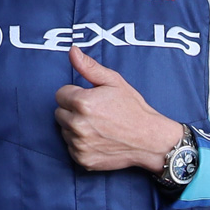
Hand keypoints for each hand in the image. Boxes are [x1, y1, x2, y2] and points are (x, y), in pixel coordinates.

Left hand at [55, 48, 182, 172]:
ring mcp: (79, 144)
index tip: (93, 100)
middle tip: (97, 114)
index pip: (61, 94)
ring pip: (65, 130)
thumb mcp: (115, 82)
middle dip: (73, 111)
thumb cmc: (134, 109)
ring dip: (76, 128)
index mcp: (83, 102)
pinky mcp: (82, 159)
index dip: (76, 94)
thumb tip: (72, 51)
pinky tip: (99, 140)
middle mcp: (78, 124)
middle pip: (59, 113)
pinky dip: (81, 144)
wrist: (150, 140)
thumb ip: (89, 67)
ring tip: (99, 127)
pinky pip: (71, 147)